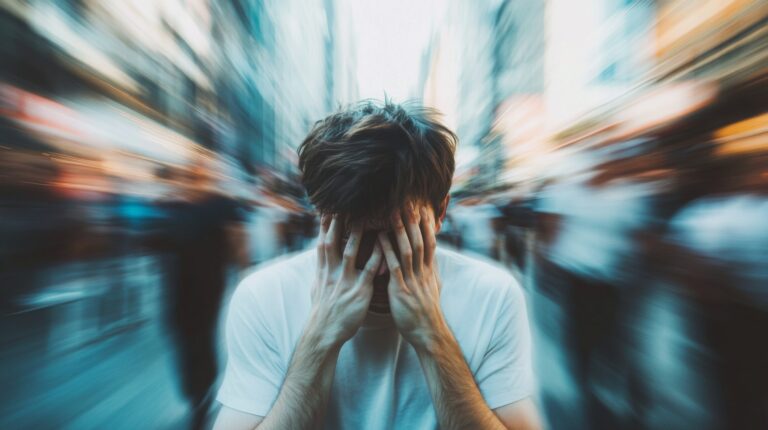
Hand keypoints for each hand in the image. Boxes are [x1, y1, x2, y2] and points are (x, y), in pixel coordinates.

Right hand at [310, 215, 382, 347]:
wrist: (325, 332)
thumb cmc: (323, 311)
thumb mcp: (317, 287)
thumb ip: (322, 270)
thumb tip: (320, 258)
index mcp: (322, 271)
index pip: (322, 243)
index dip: (324, 226)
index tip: (327, 209)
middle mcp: (332, 273)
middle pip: (332, 242)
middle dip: (336, 223)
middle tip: (342, 205)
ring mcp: (345, 281)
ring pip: (350, 252)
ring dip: (356, 235)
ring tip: (363, 218)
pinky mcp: (359, 291)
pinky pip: (369, 271)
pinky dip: (377, 258)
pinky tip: (384, 246)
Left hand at [378, 204, 445, 350]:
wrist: (428, 333)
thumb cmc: (426, 313)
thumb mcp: (431, 288)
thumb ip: (428, 272)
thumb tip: (430, 260)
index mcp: (429, 271)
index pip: (430, 242)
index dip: (427, 224)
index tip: (424, 207)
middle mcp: (423, 272)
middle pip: (420, 240)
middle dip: (414, 221)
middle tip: (408, 202)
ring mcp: (412, 280)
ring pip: (408, 249)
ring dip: (401, 230)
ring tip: (394, 213)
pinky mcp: (401, 289)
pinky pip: (394, 266)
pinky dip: (388, 250)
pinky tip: (380, 237)